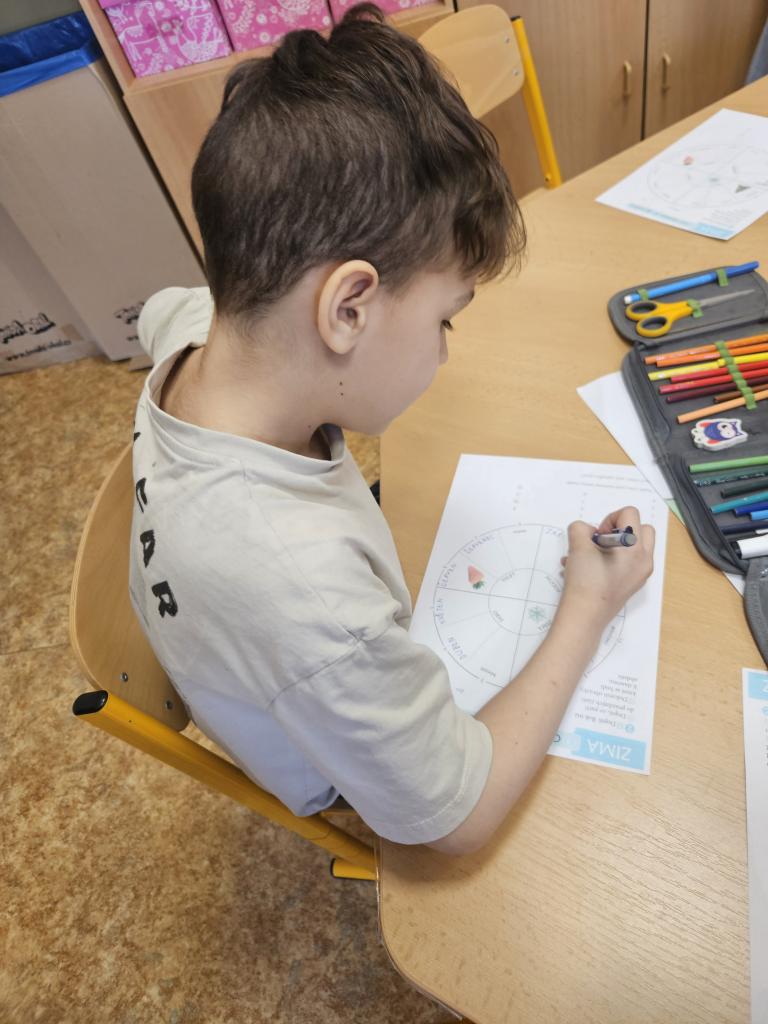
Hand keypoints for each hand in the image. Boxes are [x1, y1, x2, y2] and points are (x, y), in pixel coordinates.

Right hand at [559, 506, 654, 623]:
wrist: (585, 616)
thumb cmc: (584, 581)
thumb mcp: (577, 546)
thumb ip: (580, 528)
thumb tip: (588, 532)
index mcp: (635, 547)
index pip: (630, 513)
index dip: (610, 519)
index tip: (597, 537)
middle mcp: (645, 559)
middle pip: (643, 527)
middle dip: (621, 529)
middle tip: (601, 543)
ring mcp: (642, 573)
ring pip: (638, 545)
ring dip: (618, 543)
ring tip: (596, 556)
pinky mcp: (635, 583)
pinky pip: (632, 561)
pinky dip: (616, 558)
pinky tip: (594, 568)